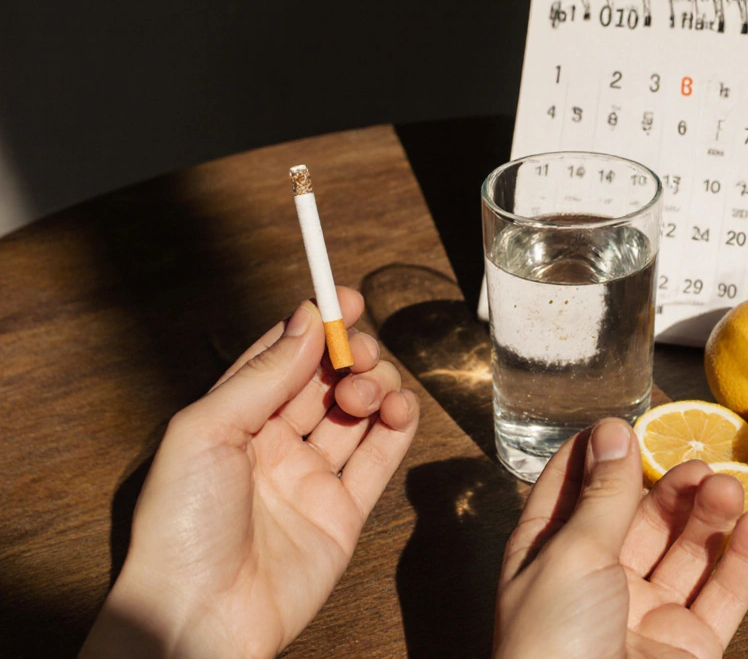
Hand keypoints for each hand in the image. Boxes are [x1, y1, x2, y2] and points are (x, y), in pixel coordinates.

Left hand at [82, 288, 419, 658]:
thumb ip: (264, 374)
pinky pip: (379, 460)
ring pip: (358, 414)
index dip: (315, 325)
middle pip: (325, 380)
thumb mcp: (206, 430)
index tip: (346, 299)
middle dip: (351, 355)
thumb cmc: (180, 527)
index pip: (280, 357)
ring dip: (375, 387)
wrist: (200, 615)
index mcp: (231, 420)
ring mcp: (309, 479)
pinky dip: (398, 428)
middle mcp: (271, 445)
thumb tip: (305, 320)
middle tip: (360, 353)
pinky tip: (400, 409)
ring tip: (370, 391)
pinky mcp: (342, 514)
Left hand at [495, 419, 747, 658]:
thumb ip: (603, 495)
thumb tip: (611, 431)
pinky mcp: (689, 647)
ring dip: (708, 515)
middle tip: (697, 459)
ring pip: (684, 552)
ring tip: (728, 484)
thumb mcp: (572, 556)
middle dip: (667, 485)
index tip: (622, 422)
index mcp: (545, 560)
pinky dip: (744, 559)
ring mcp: (644, 618)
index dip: (594, 457)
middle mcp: (594, 585)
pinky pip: (722, 595)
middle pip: (637, 519)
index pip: (569, 493)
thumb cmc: (553, 647)